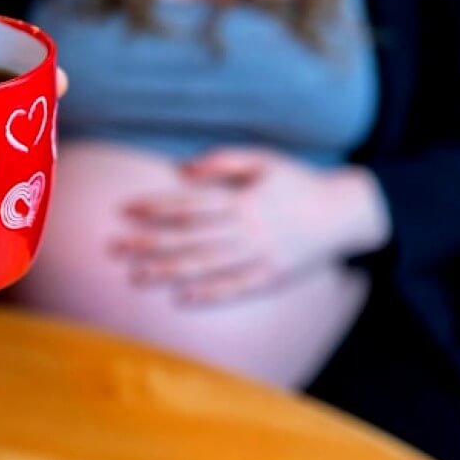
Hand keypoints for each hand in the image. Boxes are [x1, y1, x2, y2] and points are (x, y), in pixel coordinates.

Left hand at [113, 148, 390, 304]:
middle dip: (149, 242)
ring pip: (207, 264)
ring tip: (136, 274)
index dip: (155, 206)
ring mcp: (259, 254)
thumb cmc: (298, 182)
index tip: (124, 210)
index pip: (189, 203)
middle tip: (115, 247)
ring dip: (169, 270)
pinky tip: (182, 299)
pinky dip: (210, 294)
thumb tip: (183, 171)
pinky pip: (237, 288)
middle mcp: (247, 228)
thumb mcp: (264, 160)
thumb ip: (223, 161)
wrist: (343, 213)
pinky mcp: (272, 276)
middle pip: (190, 237)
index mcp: (241, 198)